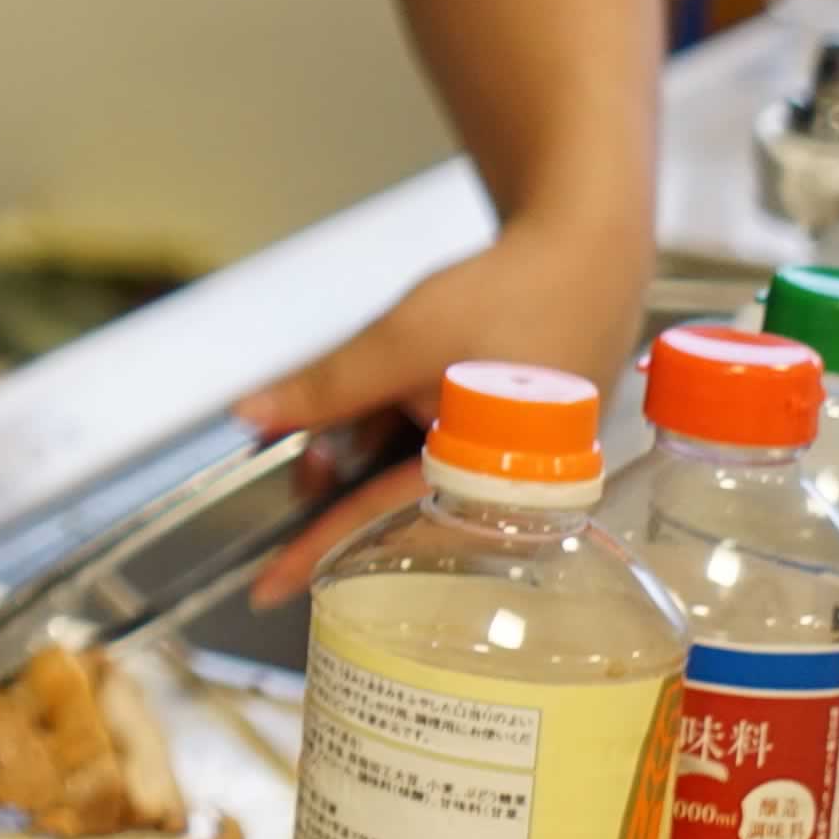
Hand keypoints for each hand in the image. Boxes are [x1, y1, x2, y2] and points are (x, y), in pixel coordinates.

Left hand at [232, 219, 652, 594]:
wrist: (584, 250)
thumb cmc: (509, 296)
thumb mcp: (400, 343)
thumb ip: (326, 388)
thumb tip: (254, 414)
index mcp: (487, 484)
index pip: (379, 527)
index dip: (314, 550)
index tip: (268, 588)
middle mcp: (507, 488)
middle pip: (395, 505)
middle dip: (339, 480)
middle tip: (300, 462)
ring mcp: (510, 463)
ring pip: (413, 474)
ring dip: (367, 449)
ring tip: (337, 428)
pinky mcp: (511, 438)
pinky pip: (441, 450)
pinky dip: (402, 430)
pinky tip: (383, 404)